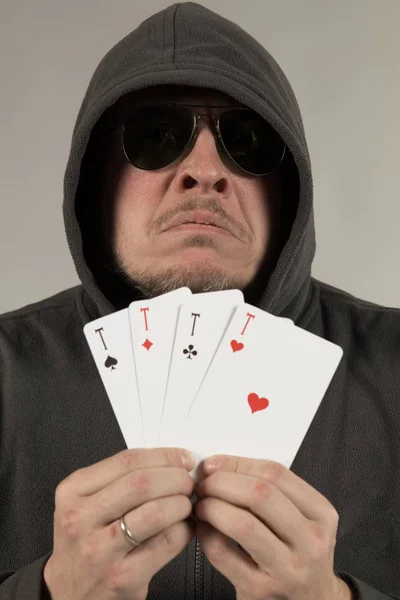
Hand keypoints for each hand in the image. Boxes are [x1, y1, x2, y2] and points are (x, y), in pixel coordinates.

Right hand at [43, 447, 195, 599]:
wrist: (69, 593)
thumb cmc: (85, 542)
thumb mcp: (86, 502)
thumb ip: (120, 479)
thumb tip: (170, 461)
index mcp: (74, 491)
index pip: (127, 461)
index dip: (164, 456)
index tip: (182, 458)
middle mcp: (81, 518)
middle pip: (141, 483)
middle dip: (175, 478)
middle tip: (187, 483)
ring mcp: (100, 549)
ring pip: (155, 512)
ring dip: (181, 504)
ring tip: (186, 505)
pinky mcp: (122, 576)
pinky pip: (165, 543)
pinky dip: (184, 531)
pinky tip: (184, 528)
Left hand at [193, 455, 351, 599]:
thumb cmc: (299, 552)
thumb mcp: (302, 517)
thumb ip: (270, 490)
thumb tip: (219, 466)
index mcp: (321, 514)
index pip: (276, 474)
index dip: (238, 463)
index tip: (215, 464)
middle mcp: (309, 542)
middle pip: (259, 494)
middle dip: (222, 482)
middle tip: (204, 483)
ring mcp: (286, 568)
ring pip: (242, 524)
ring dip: (212, 507)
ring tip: (201, 504)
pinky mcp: (259, 589)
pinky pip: (223, 552)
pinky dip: (205, 533)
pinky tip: (203, 527)